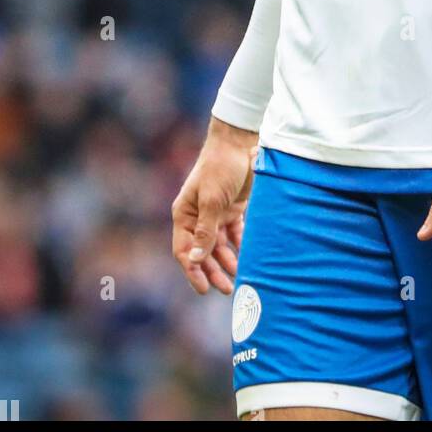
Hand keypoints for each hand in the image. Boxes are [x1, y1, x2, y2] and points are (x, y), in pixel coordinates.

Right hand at [171, 117, 256, 295]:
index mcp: (184, 214)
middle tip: (226, 289)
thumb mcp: (212, 200)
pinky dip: (240, 246)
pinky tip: (248, 258)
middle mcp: (198, 216)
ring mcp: (216, 214)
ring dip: (227, 261)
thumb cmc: (220, 167)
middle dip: (213, 271)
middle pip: (202, 251)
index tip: (204, 289)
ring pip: (219, 246)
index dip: (193, 270)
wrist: (240, 142)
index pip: (184, 249)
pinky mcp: (233, 209)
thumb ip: (206, 230)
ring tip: (239, 277)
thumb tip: (195, 259)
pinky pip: (235, 234)